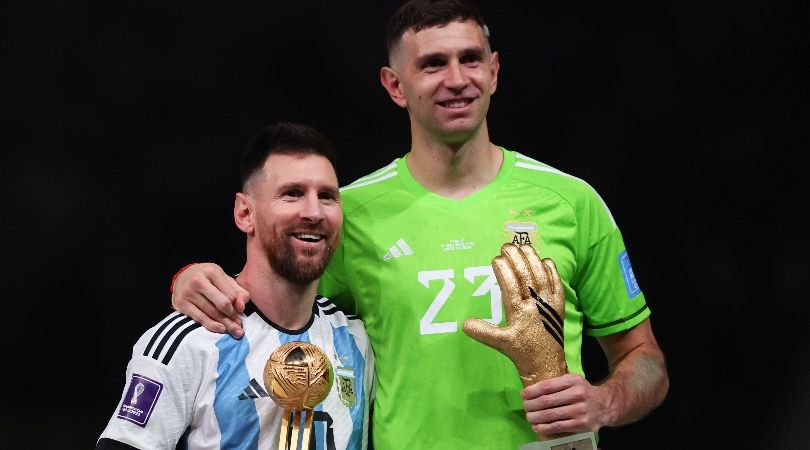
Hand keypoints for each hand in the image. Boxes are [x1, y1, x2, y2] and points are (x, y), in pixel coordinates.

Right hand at [171, 263, 248, 337]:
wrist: (183, 276)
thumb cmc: (208, 279)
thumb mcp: (224, 279)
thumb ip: (238, 291)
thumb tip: (241, 307)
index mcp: (212, 271)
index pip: (230, 294)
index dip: (237, 305)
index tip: (240, 313)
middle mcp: (198, 281)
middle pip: (221, 304)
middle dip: (232, 317)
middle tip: (239, 326)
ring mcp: (188, 293)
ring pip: (211, 313)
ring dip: (225, 324)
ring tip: (234, 330)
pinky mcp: (181, 304)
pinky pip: (200, 318)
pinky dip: (212, 325)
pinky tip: (221, 329)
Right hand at [462, 243, 566, 385]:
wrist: (547, 365)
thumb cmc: (522, 353)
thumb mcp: (500, 343)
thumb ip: (483, 332)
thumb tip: (464, 324)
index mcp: (520, 313)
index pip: (511, 286)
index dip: (503, 270)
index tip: (496, 258)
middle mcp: (536, 305)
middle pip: (526, 276)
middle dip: (516, 258)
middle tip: (506, 246)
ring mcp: (549, 304)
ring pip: (542, 276)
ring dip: (533, 259)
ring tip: (524, 246)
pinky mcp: (559, 306)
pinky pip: (557, 284)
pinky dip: (552, 271)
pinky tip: (545, 260)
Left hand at [522, 373, 610, 435]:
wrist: (606, 405)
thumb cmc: (583, 392)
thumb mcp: (573, 381)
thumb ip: (557, 383)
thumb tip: (532, 389)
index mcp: (573, 380)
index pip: (547, 386)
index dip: (532, 391)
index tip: (523, 395)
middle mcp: (577, 394)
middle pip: (546, 401)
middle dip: (531, 405)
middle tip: (525, 407)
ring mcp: (580, 410)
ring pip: (550, 415)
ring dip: (535, 417)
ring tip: (529, 417)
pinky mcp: (581, 424)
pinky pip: (558, 426)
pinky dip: (544, 427)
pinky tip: (537, 427)